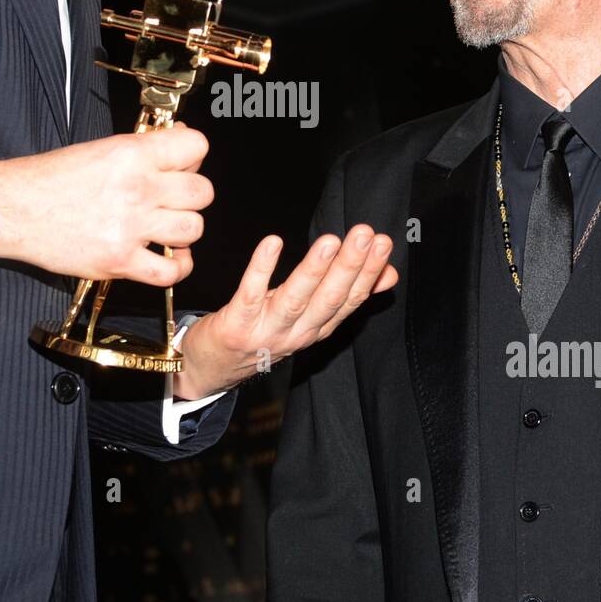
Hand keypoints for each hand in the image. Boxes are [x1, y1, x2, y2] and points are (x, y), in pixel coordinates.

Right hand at [0, 125, 211, 285]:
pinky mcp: (120, 261)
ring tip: (167, 228)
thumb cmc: (51, 178)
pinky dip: (177, 267)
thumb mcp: (101, 149)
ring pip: (193, 229)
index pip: (197, 146)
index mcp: (132, 154)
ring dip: (185, 230)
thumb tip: (182, 142)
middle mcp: (137, 188)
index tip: (183, 165)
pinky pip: (171, 271)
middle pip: (203, 191)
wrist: (14, 209)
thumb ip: (144, 148)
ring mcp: (131, 227)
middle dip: (192, 195)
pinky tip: (168, 258)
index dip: (194, 156)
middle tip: (173, 200)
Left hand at [173, 225, 397, 398]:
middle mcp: (297, 334)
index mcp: (318, 328)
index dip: (368, 272)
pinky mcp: (236, 326)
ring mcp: (266, 331)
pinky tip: (273, 243)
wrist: (212, 367)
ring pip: (296, 299)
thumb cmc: (262, 330)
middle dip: (350, 266)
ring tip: (331, 241)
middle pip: (328, 299)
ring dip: (315, 270)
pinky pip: (250, 294)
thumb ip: (345, 294)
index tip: (383, 243)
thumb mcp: (308, 315)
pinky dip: (262, 269)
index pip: (350, 300)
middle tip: (365, 234)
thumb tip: (388, 273)